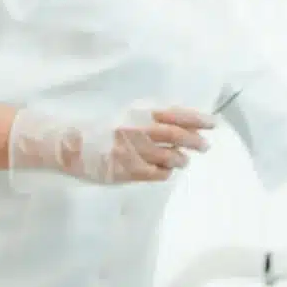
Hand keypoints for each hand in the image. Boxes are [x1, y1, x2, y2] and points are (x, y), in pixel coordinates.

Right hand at [9, 104, 215, 184]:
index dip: (198, 119)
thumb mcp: (131, 114)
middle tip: (205, 146)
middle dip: (196, 141)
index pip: (177, 114)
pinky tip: (164, 171)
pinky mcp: (126, 170)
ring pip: (169, 157)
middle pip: (177, 136)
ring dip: (181, 159)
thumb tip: (189, 124)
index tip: (213, 124)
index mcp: (140, 112)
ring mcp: (132, 151)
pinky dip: (165, 172)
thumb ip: (156, 117)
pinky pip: (156, 174)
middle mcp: (138, 129)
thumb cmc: (107, 128)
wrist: (73, 143)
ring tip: (183, 160)